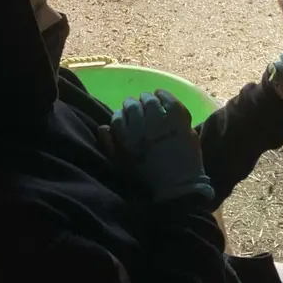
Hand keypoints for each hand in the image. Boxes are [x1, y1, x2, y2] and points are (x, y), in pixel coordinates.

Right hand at [108, 89, 214, 204]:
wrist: (178, 188)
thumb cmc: (148, 180)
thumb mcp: (122, 166)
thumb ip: (111, 145)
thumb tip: (103, 127)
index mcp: (127, 141)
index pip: (117, 118)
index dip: (120, 115)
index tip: (123, 117)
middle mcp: (142, 129)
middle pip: (132, 106)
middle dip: (131, 104)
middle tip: (135, 105)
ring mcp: (162, 124)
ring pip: (150, 101)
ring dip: (147, 98)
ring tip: (148, 99)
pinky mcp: (180, 122)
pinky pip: (171, 101)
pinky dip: (165, 95)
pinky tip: (161, 94)